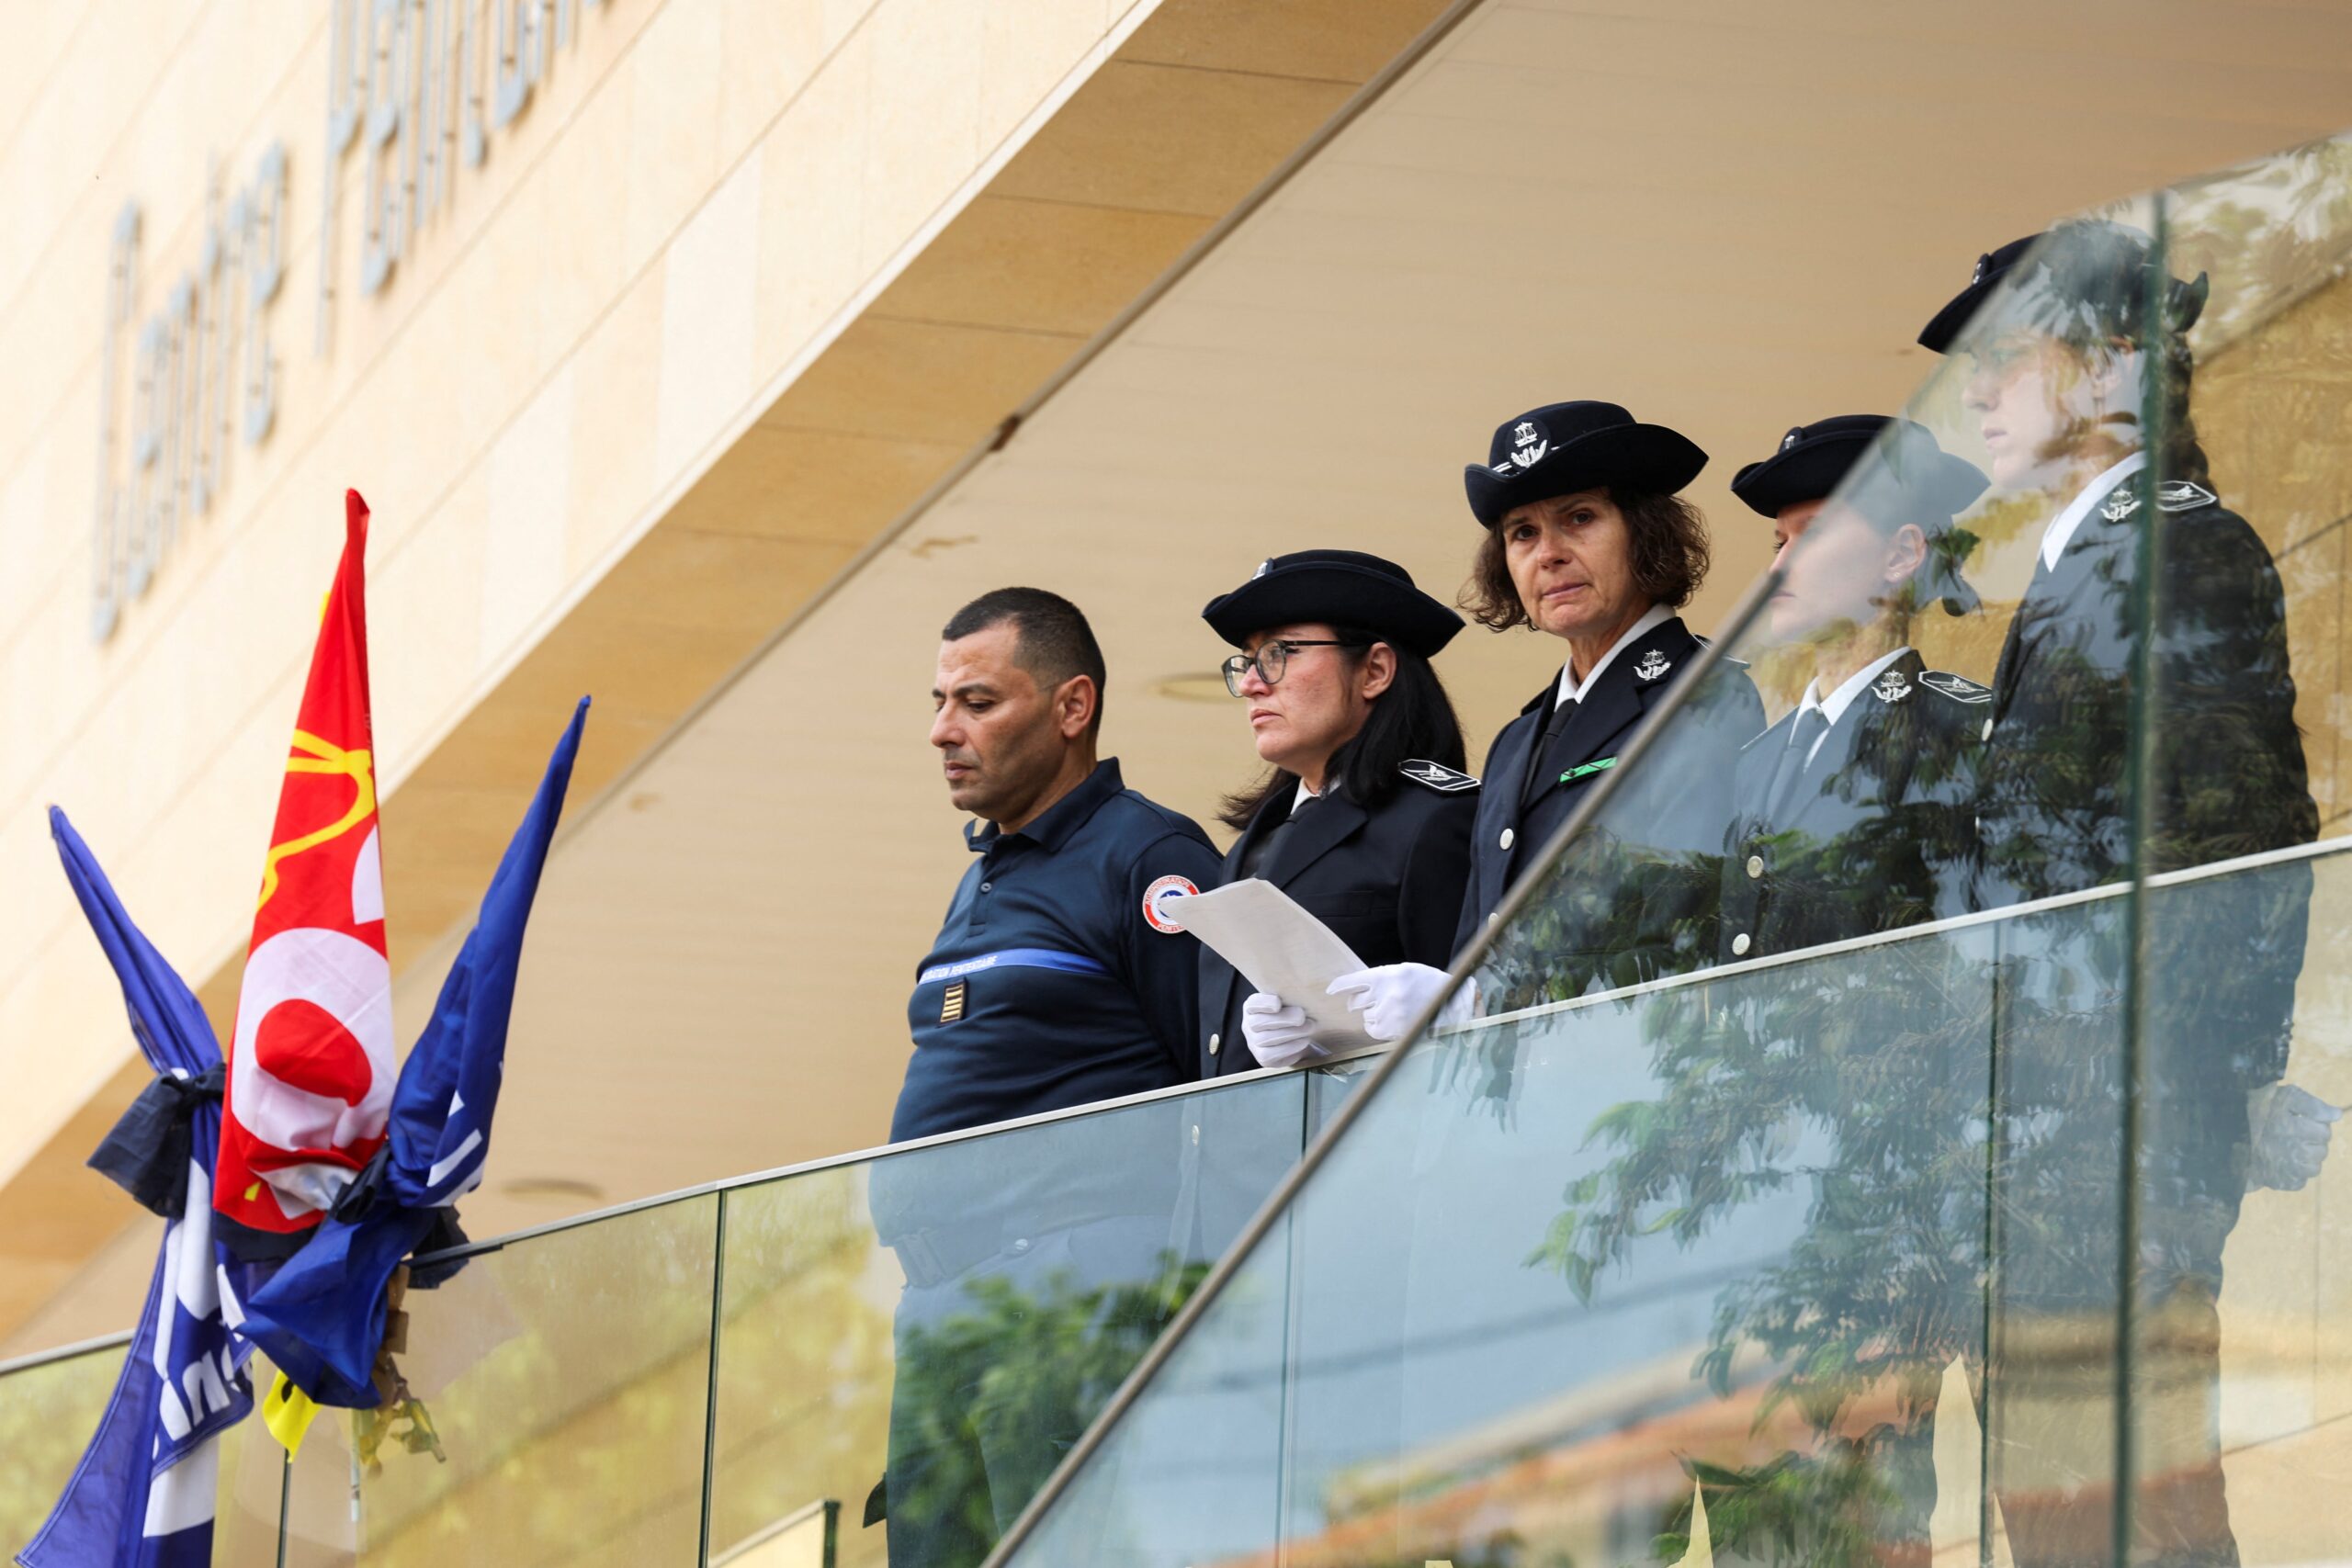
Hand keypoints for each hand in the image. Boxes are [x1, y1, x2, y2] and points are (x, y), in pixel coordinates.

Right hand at [1241, 992, 1324, 1068]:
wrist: (1296, 1037)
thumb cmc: (1293, 1014)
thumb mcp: (1292, 1001)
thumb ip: (1296, 995)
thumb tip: (1323, 986)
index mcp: (1253, 1006)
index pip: (1253, 1004)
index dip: (1263, 1003)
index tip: (1278, 1003)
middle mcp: (1249, 1024)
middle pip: (1259, 1023)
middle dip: (1283, 1019)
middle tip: (1303, 1016)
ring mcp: (1254, 1042)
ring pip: (1266, 1039)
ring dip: (1291, 1033)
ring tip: (1310, 1027)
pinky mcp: (1263, 1058)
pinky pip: (1272, 1054)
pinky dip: (1290, 1048)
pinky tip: (1303, 1041)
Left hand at [1327, 963, 1470, 1043]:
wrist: (1451, 1000)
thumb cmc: (1425, 983)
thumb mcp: (1402, 971)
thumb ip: (1379, 978)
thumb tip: (1354, 990)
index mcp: (1388, 976)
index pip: (1354, 981)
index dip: (1339, 986)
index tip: (1330, 990)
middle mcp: (1388, 995)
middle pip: (1355, 1002)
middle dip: (1360, 1002)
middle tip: (1376, 999)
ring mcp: (1392, 1014)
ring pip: (1365, 1017)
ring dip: (1372, 1014)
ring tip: (1392, 1009)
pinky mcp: (1397, 1031)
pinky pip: (1373, 1030)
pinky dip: (1377, 1026)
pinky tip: (1391, 1020)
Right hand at [2246, 1081, 2339, 1191]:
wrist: (2223, 1140)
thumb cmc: (2254, 1111)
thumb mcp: (2282, 1097)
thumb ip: (2311, 1104)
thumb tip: (2337, 1115)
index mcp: (2290, 1126)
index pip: (2323, 1129)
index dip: (2314, 1124)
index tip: (2298, 1120)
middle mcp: (2291, 1149)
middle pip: (2321, 1149)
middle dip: (2311, 1142)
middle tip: (2290, 1134)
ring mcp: (2287, 1168)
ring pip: (2314, 1166)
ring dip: (2305, 1158)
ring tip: (2286, 1149)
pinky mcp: (2283, 1182)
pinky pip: (2301, 1180)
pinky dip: (2294, 1173)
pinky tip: (2279, 1162)